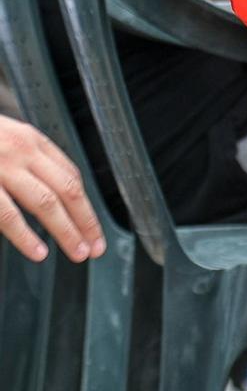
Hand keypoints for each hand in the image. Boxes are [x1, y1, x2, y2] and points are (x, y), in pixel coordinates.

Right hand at [0, 116, 103, 262]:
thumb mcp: (5, 138)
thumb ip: (28, 160)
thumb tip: (57, 196)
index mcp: (29, 139)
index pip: (71, 175)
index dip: (86, 206)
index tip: (95, 229)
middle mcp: (19, 149)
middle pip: (66, 190)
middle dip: (85, 222)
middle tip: (94, 247)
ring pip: (45, 203)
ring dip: (65, 232)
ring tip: (76, 252)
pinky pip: (7, 213)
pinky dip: (25, 235)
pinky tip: (38, 252)